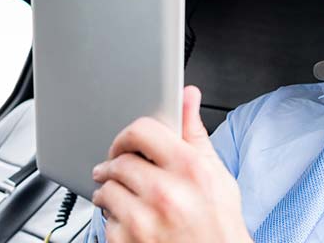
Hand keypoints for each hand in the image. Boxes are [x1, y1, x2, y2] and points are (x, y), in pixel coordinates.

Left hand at [91, 86, 251, 242]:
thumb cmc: (219, 223)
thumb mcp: (216, 174)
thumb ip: (195, 133)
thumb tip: (188, 95)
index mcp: (190, 169)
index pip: (142, 131)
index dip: (129, 135)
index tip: (126, 144)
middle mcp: (167, 193)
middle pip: (120, 161)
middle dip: (115, 164)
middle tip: (117, 170)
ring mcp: (145, 220)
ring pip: (107, 189)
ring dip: (110, 191)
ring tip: (123, 197)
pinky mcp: (128, 241)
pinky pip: (105, 220)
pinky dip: (113, 219)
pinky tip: (130, 221)